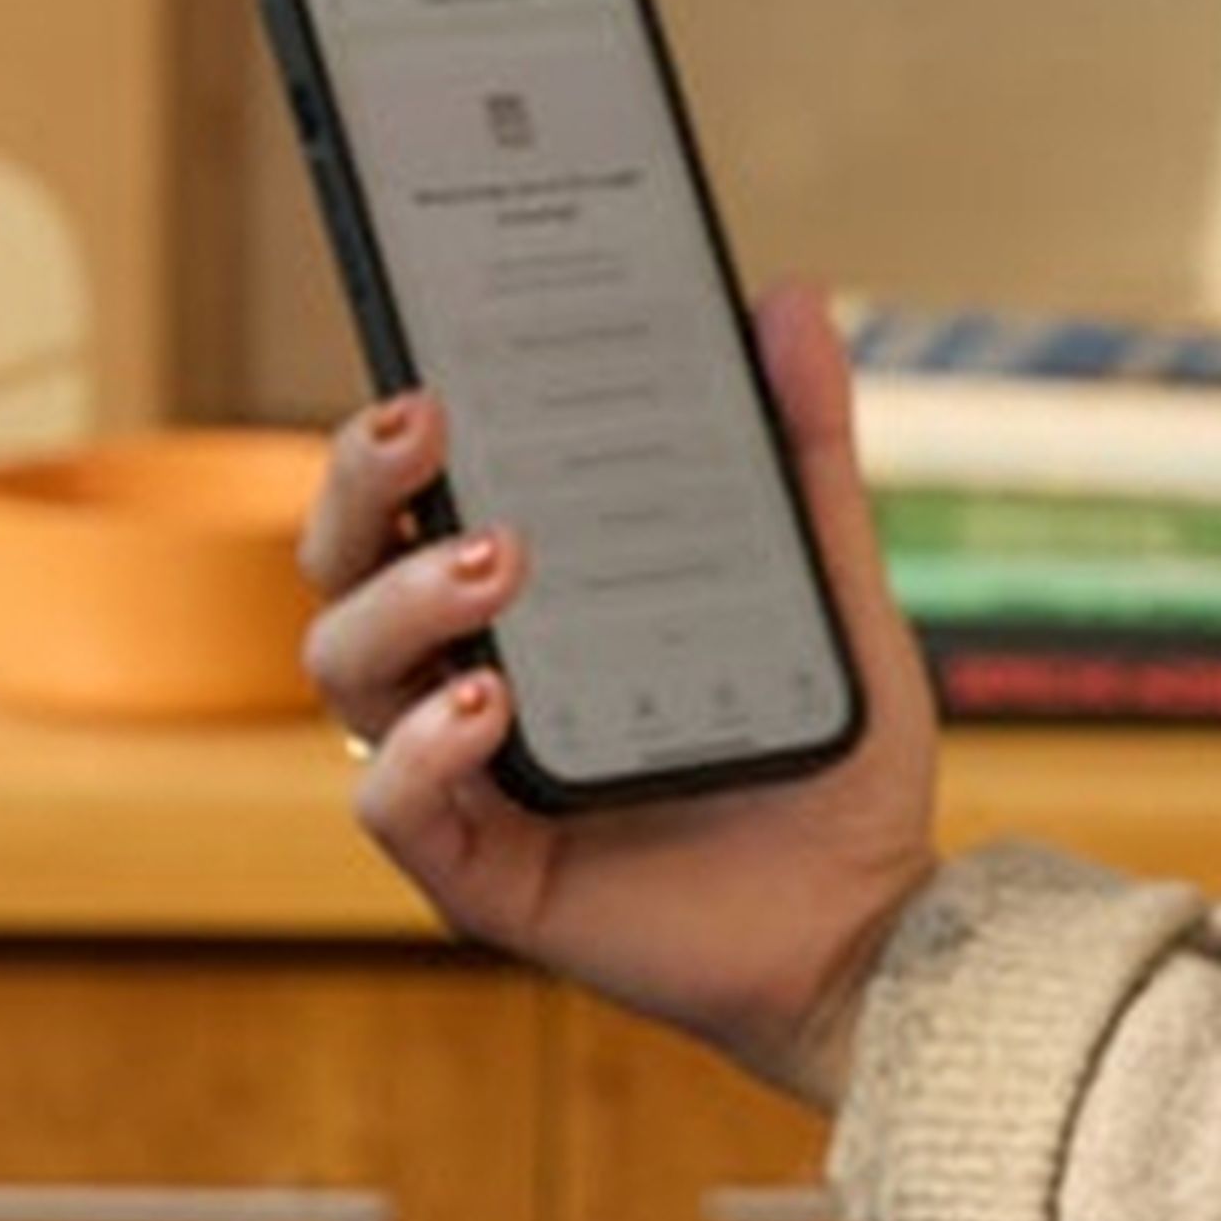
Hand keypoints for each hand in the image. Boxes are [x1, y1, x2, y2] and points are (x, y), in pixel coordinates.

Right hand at [297, 278, 941, 1105]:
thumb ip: (804, 451)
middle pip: (346, 560)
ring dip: (404, 597)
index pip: (418, 491)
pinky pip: (394, 805)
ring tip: (497, 558)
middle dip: (362, 481)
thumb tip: (791, 298)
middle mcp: (469, 671)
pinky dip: (421, 749)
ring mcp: (465, 772)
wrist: (874, 922)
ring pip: (348, 666)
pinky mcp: (480, 871)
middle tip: (427, 423)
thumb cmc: (829, 753)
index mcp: (532, 597)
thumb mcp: (832, 584)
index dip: (391, 426)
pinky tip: (485, 705)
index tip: (426, 357)